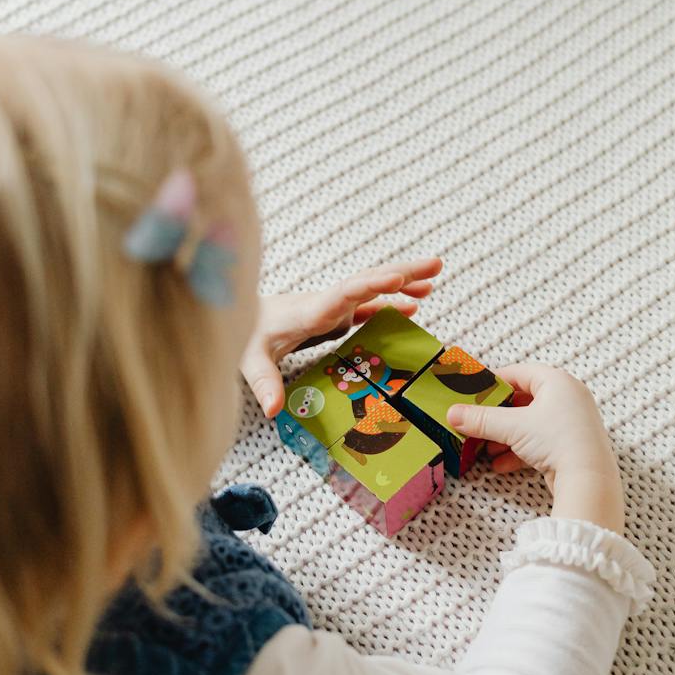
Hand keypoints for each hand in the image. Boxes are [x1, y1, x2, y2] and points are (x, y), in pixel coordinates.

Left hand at [241, 257, 442, 417]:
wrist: (239, 319)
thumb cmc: (245, 337)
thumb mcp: (250, 361)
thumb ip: (264, 383)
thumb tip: (274, 409)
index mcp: (311, 310)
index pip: (345, 294)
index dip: (372, 285)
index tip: (397, 278)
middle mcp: (327, 303)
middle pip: (369, 282)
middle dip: (402, 272)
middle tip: (435, 265)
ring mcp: (333, 307)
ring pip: (373, 289)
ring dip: (403, 282)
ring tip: (434, 277)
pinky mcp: (335, 315)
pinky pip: (369, 306)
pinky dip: (392, 302)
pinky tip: (413, 304)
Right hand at [446, 361, 623, 531]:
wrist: (589, 479)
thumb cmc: (558, 440)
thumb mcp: (513, 427)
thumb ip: (481, 419)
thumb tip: (453, 414)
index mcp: (557, 381)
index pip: (519, 373)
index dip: (494, 382)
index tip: (473, 392)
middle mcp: (568, 398)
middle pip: (523, 400)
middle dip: (498, 416)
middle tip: (477, 422)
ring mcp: (571, 423)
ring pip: (530, 424)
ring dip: (506, 436)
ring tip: (487, 449)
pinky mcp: (571, 445)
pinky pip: (540, 442)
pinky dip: (520, 451)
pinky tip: (502, 465)